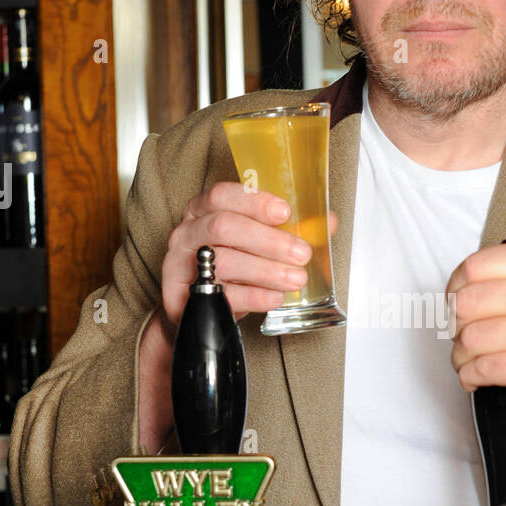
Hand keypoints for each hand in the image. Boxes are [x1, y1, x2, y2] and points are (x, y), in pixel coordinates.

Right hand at [160, 181, 338, 328]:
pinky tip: (275, 297)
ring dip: (266, 270)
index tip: (285, 212)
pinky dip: (252, 296)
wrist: (196, 311)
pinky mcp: (178, 295)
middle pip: (224, 226)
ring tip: (296, 279)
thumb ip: (290, 232)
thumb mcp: (257, 247)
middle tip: (301, 254)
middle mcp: (188, 231)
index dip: (254, 201)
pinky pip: (218, 294)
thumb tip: (327, 222)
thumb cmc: (230, 270)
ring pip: (223, 261)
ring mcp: (179, 262)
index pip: (222, 195)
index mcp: (204, 209)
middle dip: (269, 240)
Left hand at [447, 243, 505, 441]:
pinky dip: (470, 378)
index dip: (454, 292)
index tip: (458, 311)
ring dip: (461, 358)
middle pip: (465, 302)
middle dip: (454, 329)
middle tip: (466, 342)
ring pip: (469, 338)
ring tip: (473, 364)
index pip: (474, 266)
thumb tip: (454, 292)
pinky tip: (478, 380)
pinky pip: (482, 368)